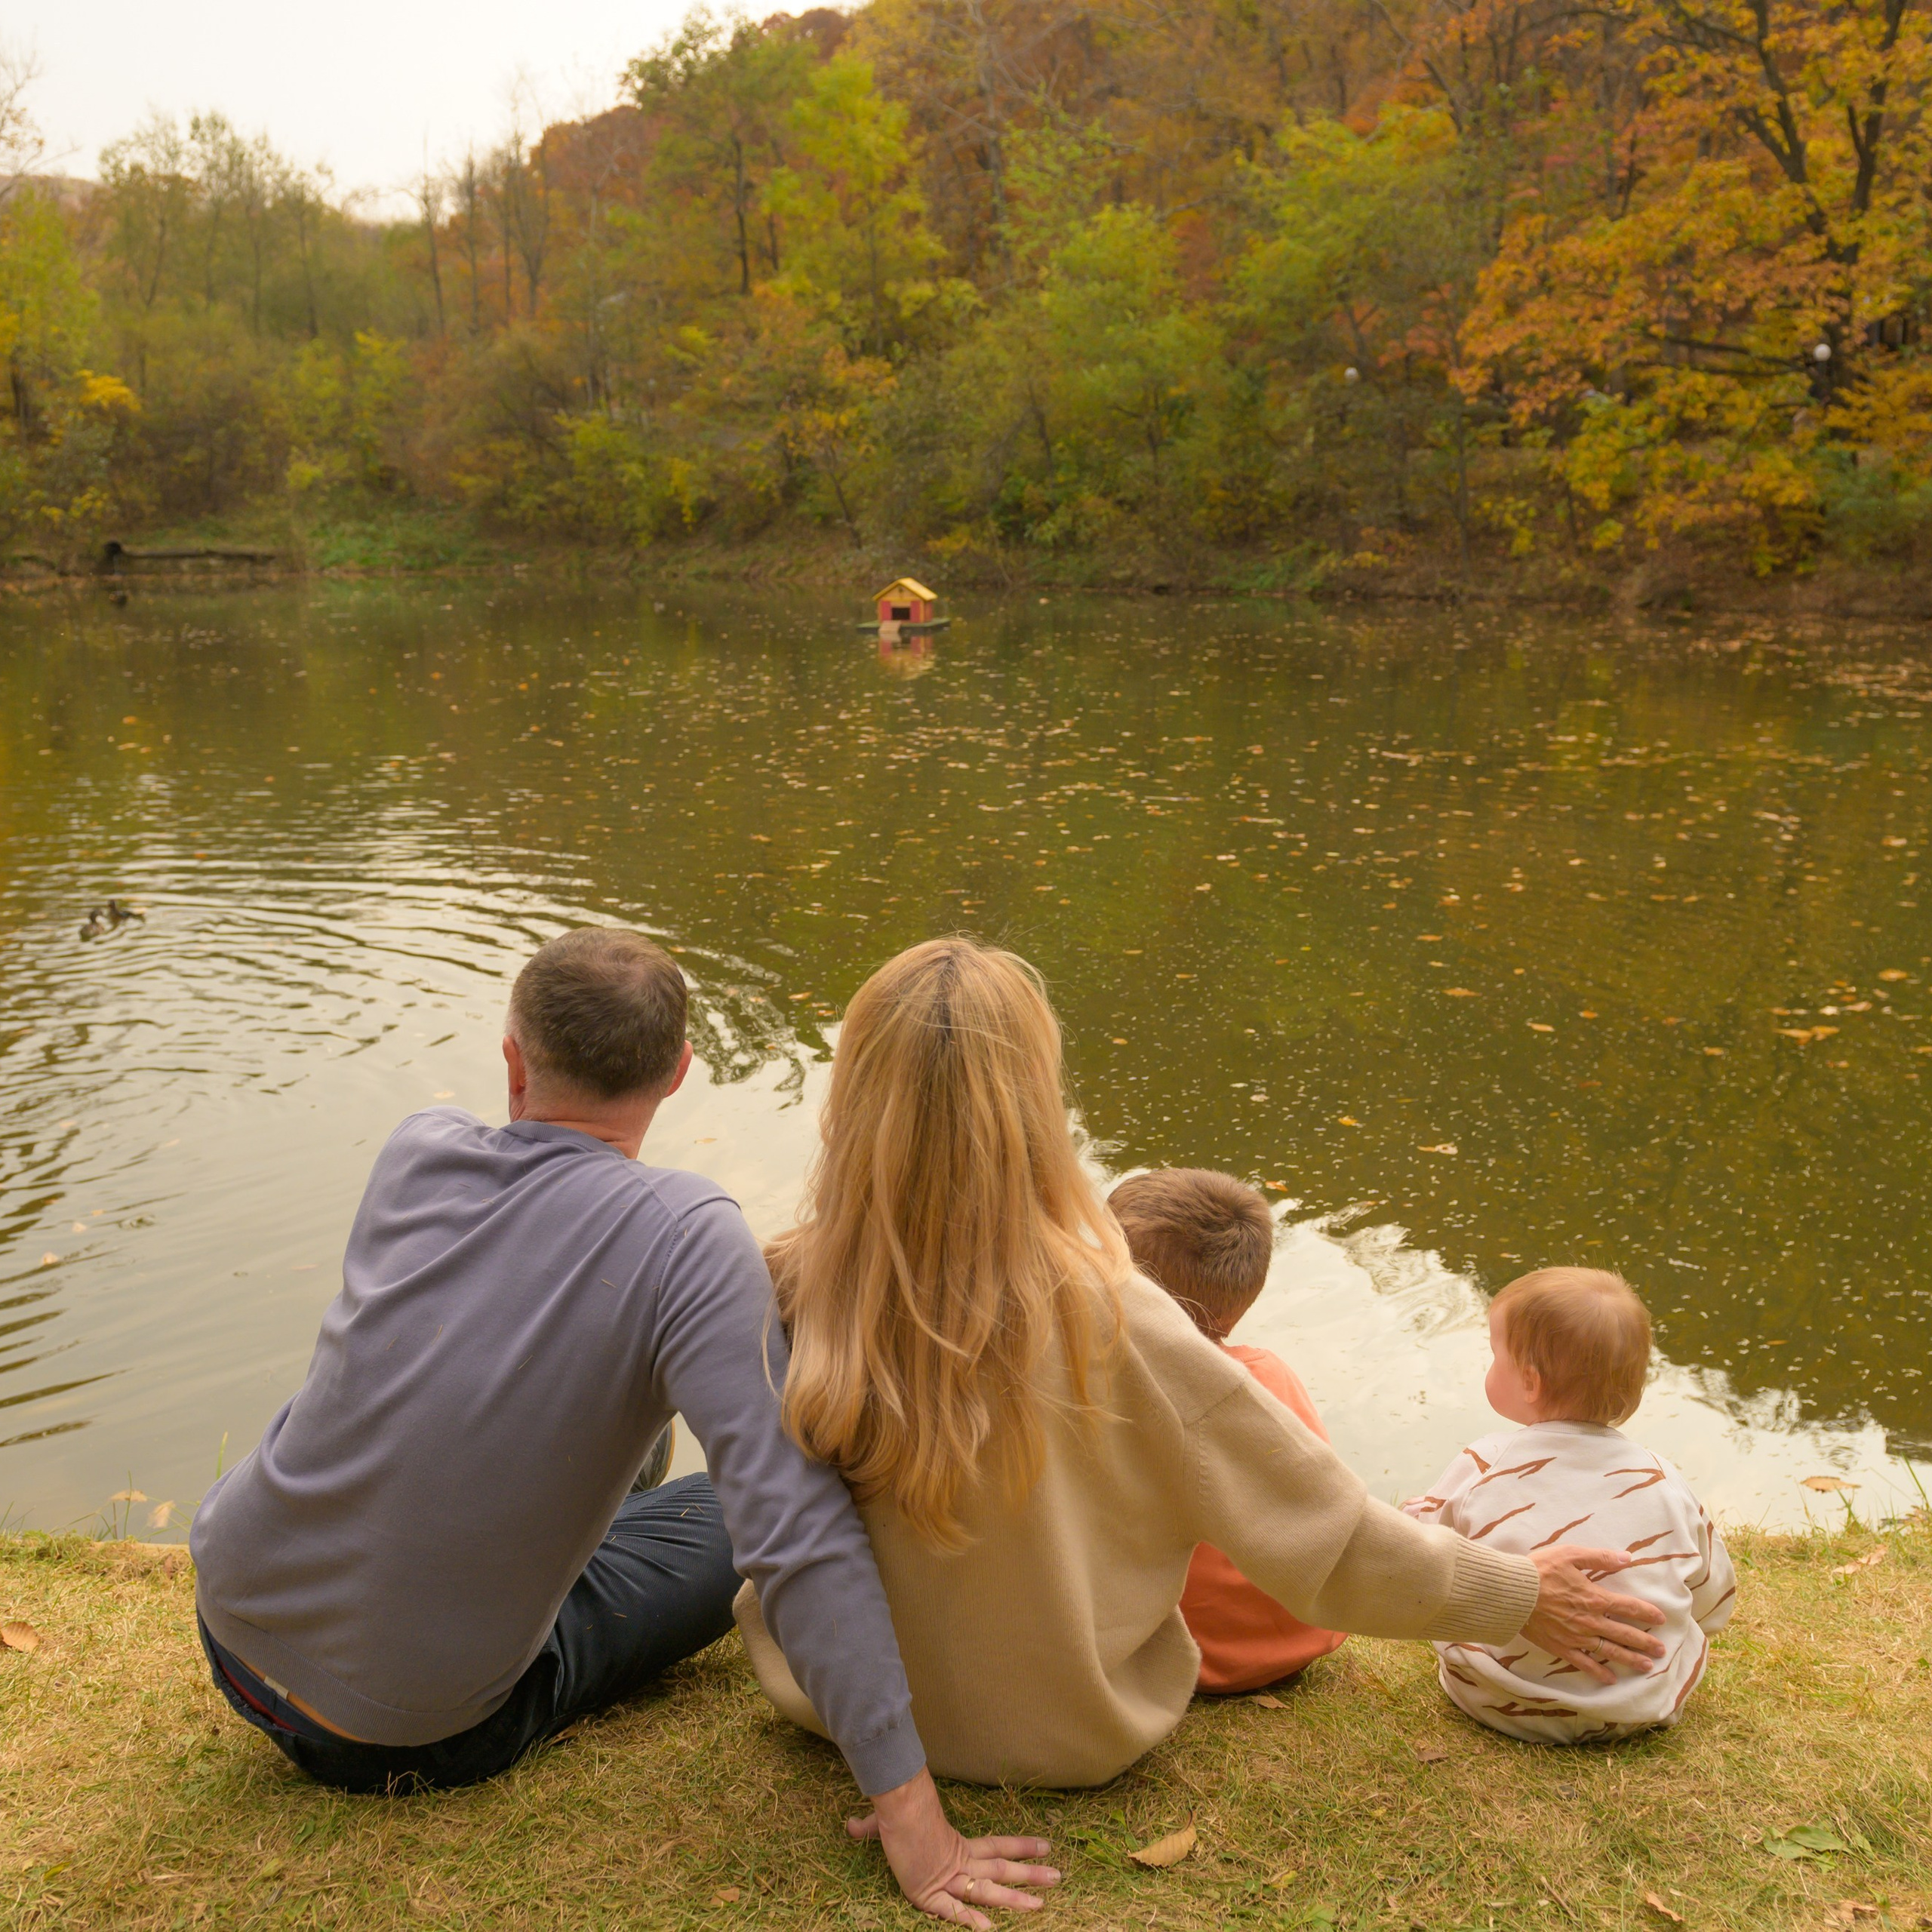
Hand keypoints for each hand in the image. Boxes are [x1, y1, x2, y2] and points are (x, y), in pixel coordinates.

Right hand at [848, 1767, 1059, 1928]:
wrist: (894, 1811)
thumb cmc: (895, 1813)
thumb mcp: (887, 1822)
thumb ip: (871, 1827)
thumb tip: (849, 1825)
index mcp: (958, 1844)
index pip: (998, 1845)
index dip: (1021, 1846)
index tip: (1046, 1845)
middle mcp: (960, 1862)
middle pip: (1002, 1869)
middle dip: (1031, 1874)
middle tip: (1059, 1876)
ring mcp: (948, 1878)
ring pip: (988, 1892)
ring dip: (1015, 1900)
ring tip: (1041, 1905)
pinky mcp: (930, 1893)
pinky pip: (954, 1910)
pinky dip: (970, 1921)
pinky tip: (990, 1930)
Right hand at [1522, 1545, 1667, 1682]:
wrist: (1512, 1593)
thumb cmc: (1539, 1570)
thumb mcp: (1569, 1555)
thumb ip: (1600, 1558)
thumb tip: (1627, 1558)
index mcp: (1595, 1598)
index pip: (1629, 1607)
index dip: (1648, 1613)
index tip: (1661, 1619)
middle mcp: (1591, 1621)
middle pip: (1625, 1634)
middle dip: (1646, 1642)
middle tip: (1662, 1650)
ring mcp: (1577, 1637)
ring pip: (1611, 1651)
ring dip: (1631, 1660)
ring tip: (1647, 1667)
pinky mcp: (1562, 1647)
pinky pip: (1585, 1664)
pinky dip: (1599, 1673)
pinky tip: (1610, 1679)